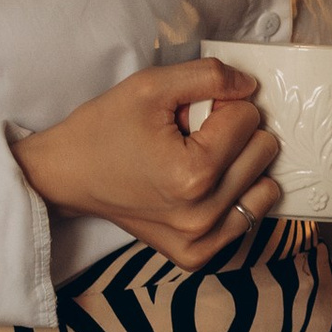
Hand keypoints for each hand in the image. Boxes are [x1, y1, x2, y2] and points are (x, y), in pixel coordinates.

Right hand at [12, 62, 279, 271]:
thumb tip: (251, 86)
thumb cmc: (104, 128)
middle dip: (232, 133)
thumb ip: (208, 76)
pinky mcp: (197, 255)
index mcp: (194, 173)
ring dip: (240, 166)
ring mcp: (201, 240)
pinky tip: (203, 187)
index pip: (249, 117)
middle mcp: (203, 214)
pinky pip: (249, 218)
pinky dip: (235, 197)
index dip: (219, 104)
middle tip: (191, 135)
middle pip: (263, 150)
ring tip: (198, 161)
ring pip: (265, 186)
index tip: (188, 112)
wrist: (65, 175)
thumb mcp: (150, 86)